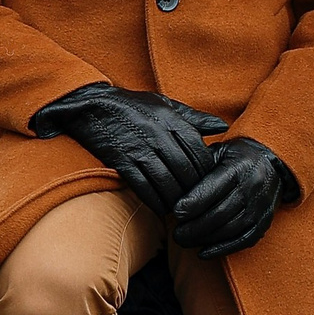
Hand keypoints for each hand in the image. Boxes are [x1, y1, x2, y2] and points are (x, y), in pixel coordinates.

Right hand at [30, 84, 228, 219]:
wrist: (91, 105)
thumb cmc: (133, 105)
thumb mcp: (165, 104)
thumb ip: (194, 117)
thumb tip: (222, 127)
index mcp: (172, 120)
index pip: (200, 153)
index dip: (207, 174)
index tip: (208, 186)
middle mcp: (158, 134)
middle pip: (186, 172)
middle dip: (193, 192)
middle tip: (197, 204)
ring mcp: (139, 148)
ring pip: (167, 183)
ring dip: (175, 201)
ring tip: (180, 210)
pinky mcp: (121, 160)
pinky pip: (143, 187)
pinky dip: (154, 201)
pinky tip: (159, 208)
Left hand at [171, 136, 291, 257]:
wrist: (273, 165)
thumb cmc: (236, 158)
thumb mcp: (218, 152)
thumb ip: (199, 166)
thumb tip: (173, 185)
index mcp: (238, 168)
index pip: (214, 188)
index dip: (194, 202)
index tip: (176, 212)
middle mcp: (252, 188)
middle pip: (220, 213)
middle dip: (195, 227)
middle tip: (176, 234)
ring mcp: (260, 207)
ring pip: (230, 229)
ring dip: (204, 239)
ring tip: (184, 241)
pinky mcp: (264, 222)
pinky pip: (243, 240)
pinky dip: (222, 249)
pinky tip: (203, 253)